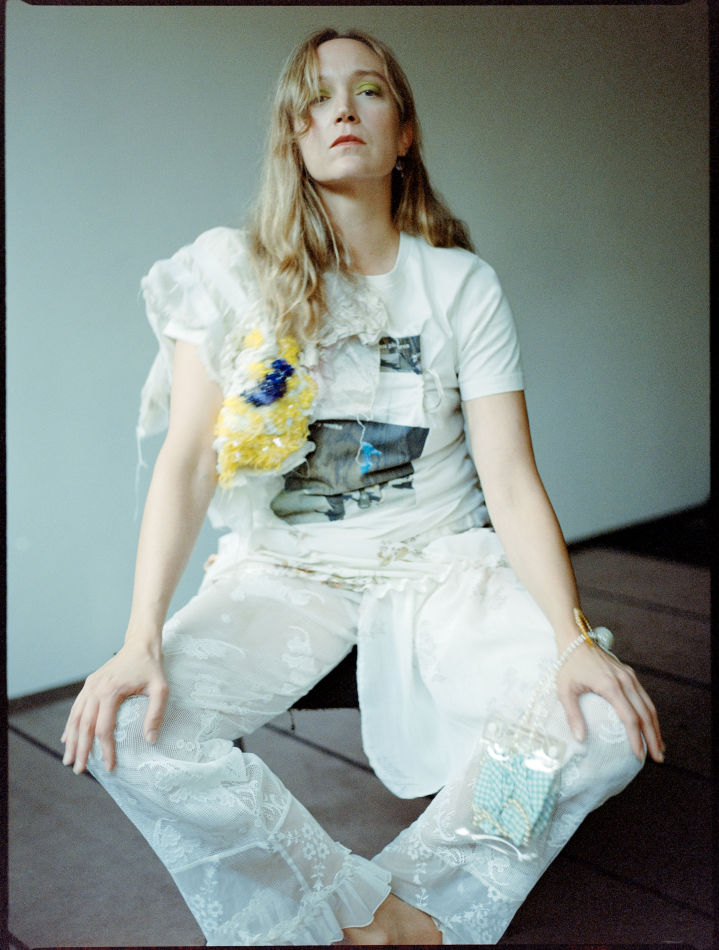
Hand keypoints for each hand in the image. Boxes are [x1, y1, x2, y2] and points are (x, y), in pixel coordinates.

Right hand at [61, 644, 167, 774]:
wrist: (140, 644)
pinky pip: (76, 708)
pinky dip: (70, 725)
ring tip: (69, 760)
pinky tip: (67, 738)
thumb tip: (150, 740)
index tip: (109, 767)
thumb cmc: (152, 667)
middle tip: (79, 771)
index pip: (104, 728)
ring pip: (75, 718)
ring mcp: (89, 686)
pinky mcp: (89, 684)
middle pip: (84, 726)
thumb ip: (156, 714)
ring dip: (71, 740)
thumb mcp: (161, 689)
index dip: (105, 750)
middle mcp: (95, 690)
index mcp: (111, 692)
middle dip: (81, 750)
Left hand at [556, 644, 663, 763]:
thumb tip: (580, 739)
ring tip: (659, 747)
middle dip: (653, 738)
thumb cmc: (568, 665)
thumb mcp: (564, 690)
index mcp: (610, 686)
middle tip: (657, 758)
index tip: (639, 755)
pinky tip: (651, 726)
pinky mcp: (629, 674)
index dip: (635, 738)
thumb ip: (572, 715)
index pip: (629, 717)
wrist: (575, 638)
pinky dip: (650, 714)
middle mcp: (625, 681)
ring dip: (656, 727)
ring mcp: (629, 676)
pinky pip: (644, 697)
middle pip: (645, 714)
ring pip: (649, 705)